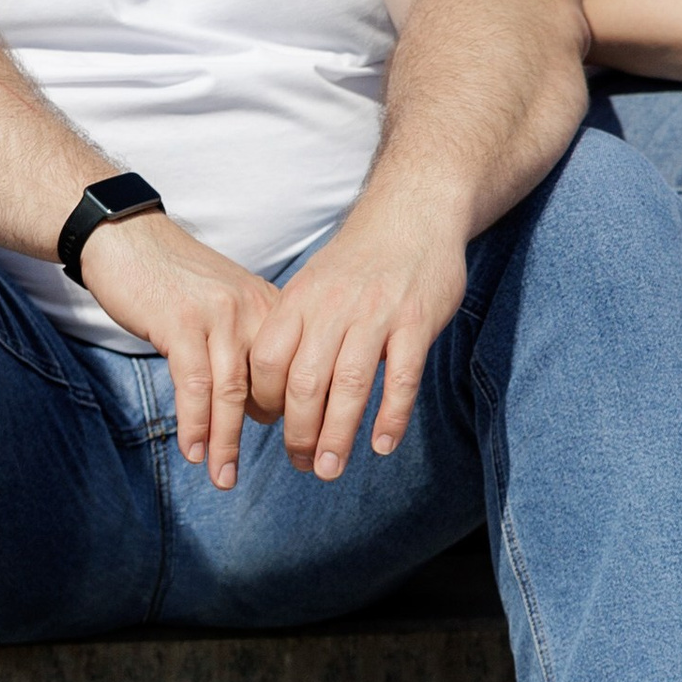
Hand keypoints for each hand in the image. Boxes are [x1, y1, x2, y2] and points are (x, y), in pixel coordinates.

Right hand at [79, 215, 285, 492]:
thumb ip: (248, 351)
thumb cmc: (174, 281)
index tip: (310, 448)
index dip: (305, 412)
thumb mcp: (226, 308)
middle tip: (287, 469)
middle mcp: (253, 311)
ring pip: (233, 394)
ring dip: (228, 442)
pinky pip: (194, 386)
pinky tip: (195, 451)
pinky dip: (195, 424)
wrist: (126, 238)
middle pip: (274, 386)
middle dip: (281, 435)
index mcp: (271, 308)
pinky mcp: (181, 324)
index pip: (299, 371)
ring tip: (224, 479)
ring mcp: (219, 317)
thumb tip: (263, 410)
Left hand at [250, 198, 470, 480]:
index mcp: (300, 300)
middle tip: (302, 465)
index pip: (268, 361)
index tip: (273, 428)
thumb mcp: (314, 283)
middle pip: (305, 382)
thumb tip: (276, 388)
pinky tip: (382, 444)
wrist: (412, 212)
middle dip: (298, 433)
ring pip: (350, 385)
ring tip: (330, 469)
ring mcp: (377, 314)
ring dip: (337, 435)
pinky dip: (391, 415)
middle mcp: (333, 308)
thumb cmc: (360, 259)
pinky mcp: (417, 321)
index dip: (265, 402)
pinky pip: (402, 377)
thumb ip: (296, 329)